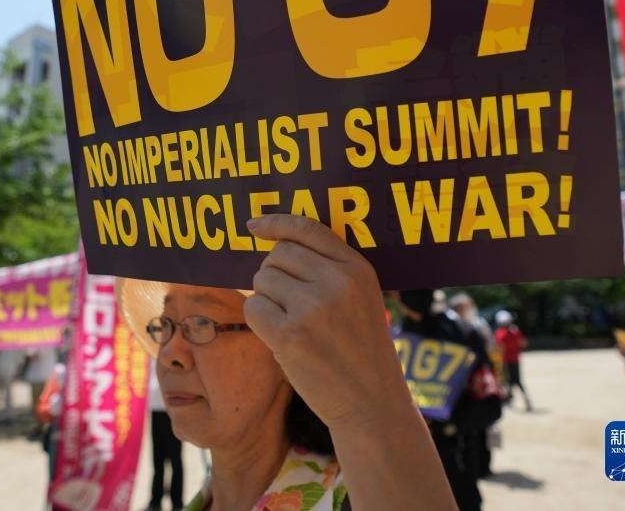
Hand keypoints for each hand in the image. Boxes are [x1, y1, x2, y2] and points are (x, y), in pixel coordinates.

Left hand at [243, 214, 408, 428]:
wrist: (371, 402)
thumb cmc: (360, 350)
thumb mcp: (362, 298)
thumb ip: (330, 269)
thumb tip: (275, 244)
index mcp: (358, 269)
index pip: (307, 228)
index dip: (275, 223)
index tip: (254, 226)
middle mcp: (337, 282)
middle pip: (278, 254)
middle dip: (273, 274)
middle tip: (288, 303)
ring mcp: (313, 308)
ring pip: (262, 280)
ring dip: (266, 299)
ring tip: (291, 323)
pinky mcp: (290, 334)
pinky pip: (253, 307)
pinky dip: (259, 320)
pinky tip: (279, 337)